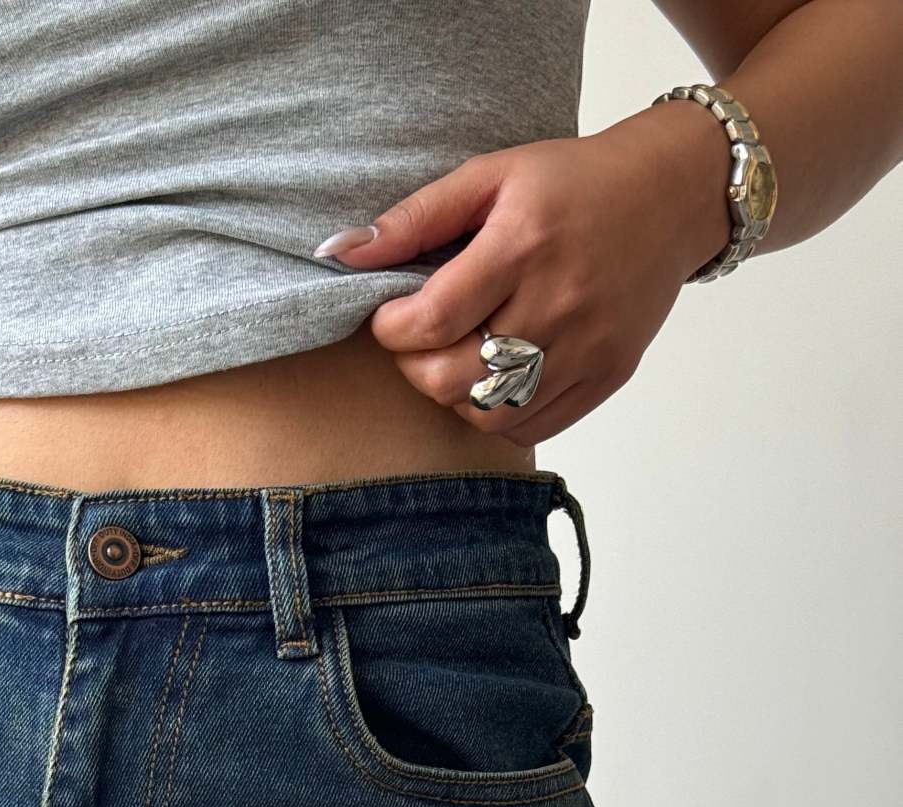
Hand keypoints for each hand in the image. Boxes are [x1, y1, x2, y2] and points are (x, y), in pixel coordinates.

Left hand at [321, 106, 733, 445]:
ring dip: (456, 396)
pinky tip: (497, 375)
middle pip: (454, 380)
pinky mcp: (608, 375)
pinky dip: (500, 413)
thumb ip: (415, 217)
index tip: (390, 316)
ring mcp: (589, 347)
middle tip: (419, 340)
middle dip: (416, 368)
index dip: (391, 330)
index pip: (431, 320)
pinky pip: (533, 426)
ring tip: (459, 357)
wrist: (672, 196)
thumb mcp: (492, 175)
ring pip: (490, 414)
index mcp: (523, 245)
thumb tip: (340, 254)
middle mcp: (559, 302)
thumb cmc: (572, 183)